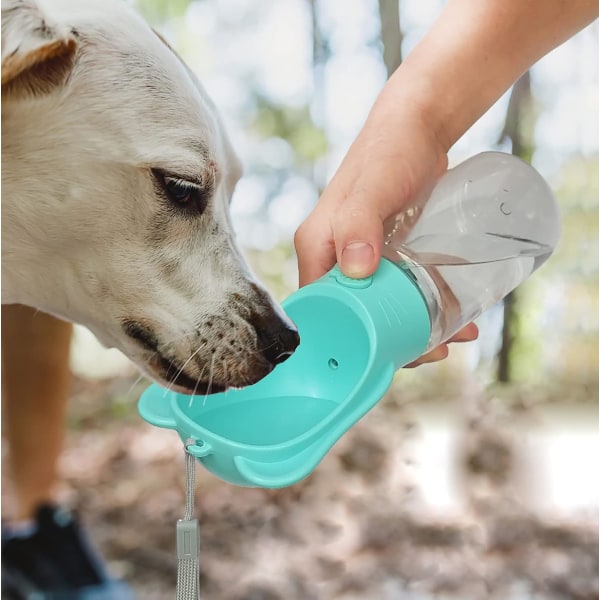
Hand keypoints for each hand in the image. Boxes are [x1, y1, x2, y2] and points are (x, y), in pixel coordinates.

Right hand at [294, 97, 477, 364]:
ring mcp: (362, 260)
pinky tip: (457, 315)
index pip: (320, 312)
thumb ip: (359, 222)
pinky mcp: (387, 255)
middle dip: (390, 342)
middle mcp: (334, 260)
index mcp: (317, 250)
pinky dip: (426, 309)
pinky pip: (401, 293)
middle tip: (433, 352)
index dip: (347, 342)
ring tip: (455, 337)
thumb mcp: (373, 187)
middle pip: (355, 318)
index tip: (384, 359)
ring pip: (382, 310)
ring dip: (415, 330)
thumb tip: (355, 270)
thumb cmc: (389, 152)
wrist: (417, 128)